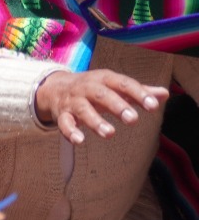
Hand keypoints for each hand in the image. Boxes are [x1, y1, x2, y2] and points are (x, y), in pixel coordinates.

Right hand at [34, 68, 166, 144]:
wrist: (54, 87)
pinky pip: (64, 123)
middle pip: (101, 94)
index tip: (153, 106)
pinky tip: (79, 140)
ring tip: (109, 133)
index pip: (122, 84)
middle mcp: (87, 88)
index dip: (138, 93)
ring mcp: (74, 101)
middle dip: (117, 106)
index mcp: (103, 79)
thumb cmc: (93, 89)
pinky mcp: (62, 115)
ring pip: (83, 109)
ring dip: (95, 121)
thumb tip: (164, 94)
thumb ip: (138, 91)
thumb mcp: (113, 86)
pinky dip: (70, 131)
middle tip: (132, 119)